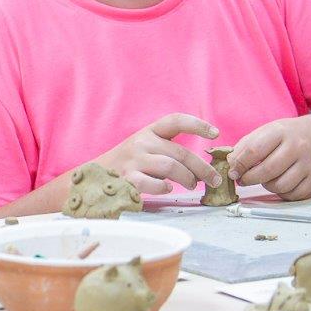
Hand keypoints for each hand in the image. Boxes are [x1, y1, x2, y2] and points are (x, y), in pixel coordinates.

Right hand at [97, 113, 220, 193]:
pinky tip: (167, 189)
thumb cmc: (129, 164)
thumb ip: (169, 150)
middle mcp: (142, 142)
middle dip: (202, 168)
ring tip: (191, 185)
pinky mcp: (127, 178)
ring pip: (171, 167)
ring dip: (187, 178)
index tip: (215, 134)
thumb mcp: (146, 147)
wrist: (95, 175)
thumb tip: (202, 166)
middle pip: (181, 152)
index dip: (197, 125)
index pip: (176, 121)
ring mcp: (134, 160)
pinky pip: (152, 183)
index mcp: (149, 131)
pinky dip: (163, 187)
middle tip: (213, 180)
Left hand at [228, 116, 310, 199]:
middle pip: (267, 171)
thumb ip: (246, 147)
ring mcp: (309, 163)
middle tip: (243, 180)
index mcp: (280, 132)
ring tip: (264, 179)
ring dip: (267, 186)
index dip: (239, 164)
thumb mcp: (266, 132)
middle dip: (249, 179)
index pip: (254, 150)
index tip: (232, 172)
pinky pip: (294, 194)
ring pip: (280, 185)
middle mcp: (297, 146)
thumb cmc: (286, 136)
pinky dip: (282, 193)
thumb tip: (230, 165)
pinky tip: (279, 184)